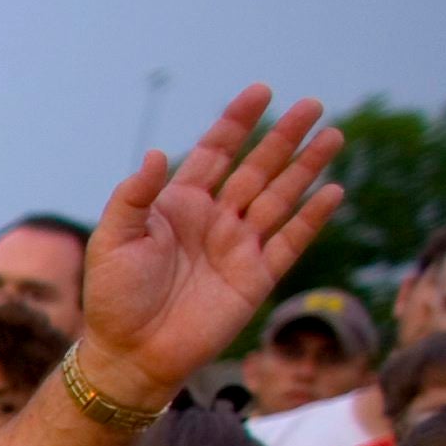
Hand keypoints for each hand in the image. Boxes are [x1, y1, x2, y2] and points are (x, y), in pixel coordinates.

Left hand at [79, 86, 347, 399]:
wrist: (131, 353)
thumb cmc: (113, 296)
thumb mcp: (113, 239)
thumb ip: (134, 196)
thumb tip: (157, 153)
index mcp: (179, 203)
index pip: (215, 151)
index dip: (237, 122)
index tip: (262, 92)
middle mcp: (214, 218)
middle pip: (257, 167)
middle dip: (284, 137)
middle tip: (313, 105)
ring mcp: (238, 246)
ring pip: (280, 197)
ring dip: (306, 167)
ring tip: (332, 135)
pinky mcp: (256, 277)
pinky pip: (290, 241)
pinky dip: (311, 217)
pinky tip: (332, 190)